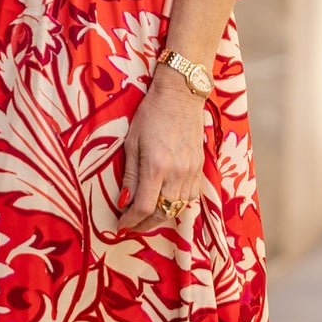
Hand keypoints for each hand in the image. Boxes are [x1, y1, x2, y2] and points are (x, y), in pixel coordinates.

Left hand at [119, 65, 205, 230]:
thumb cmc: (151, 114)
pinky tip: (165, 201)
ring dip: (161, 216)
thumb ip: (129, 175)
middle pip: (163, 213)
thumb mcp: (132, 143)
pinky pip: (190, 197)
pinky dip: (176, 204)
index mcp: (156, 166)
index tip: (121, 227)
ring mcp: (192, 171)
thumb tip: (123, 202)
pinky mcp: (200, 168)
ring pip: (178, 208)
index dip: (131, 221)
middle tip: (131, 226)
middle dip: (145, 224)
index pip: (144, 207)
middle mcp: (177, 173)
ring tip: (146, 216)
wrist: (181, 95)